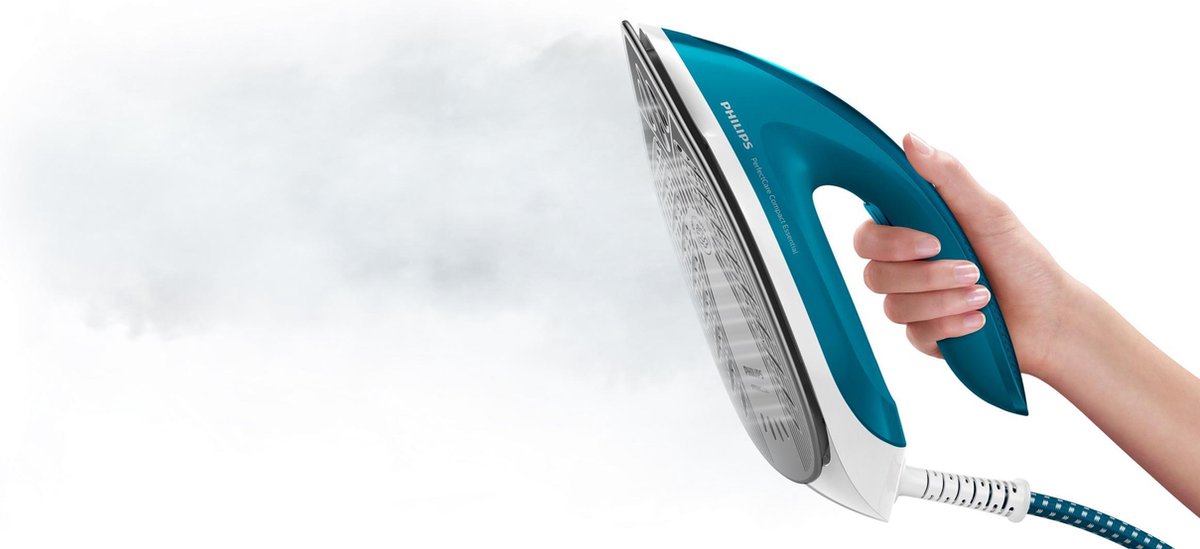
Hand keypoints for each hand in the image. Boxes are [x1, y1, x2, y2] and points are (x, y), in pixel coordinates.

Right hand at [853, 133, 1072, 378]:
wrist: (1049, 317)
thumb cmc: (1023, 261)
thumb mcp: (987, 210)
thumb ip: (947, 176)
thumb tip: (912, 140)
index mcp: (913, 232)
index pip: (867, 235)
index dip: (890, 242)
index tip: (931, 241)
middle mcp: (905, 267)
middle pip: (874, 273)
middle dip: (926, 275)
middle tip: (970, 269)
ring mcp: (912, 302)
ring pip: (894, 306)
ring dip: (943, 300)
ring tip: (982, 295)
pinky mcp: (923, 334)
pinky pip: (915, 333)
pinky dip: (950, 324)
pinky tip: (976, 320)